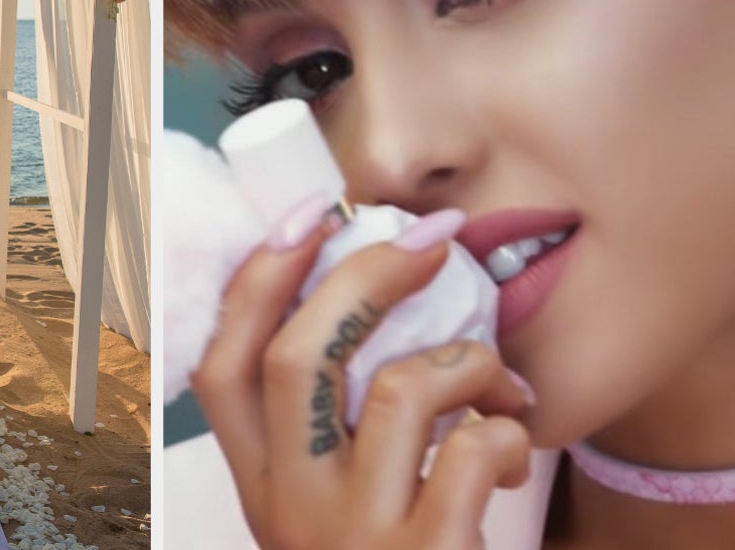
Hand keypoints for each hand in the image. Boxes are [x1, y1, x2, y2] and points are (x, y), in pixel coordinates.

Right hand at [191, 217, 533, 549]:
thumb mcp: (322, 509)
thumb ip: (321, 432)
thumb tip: (363, 304)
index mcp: (258, 485)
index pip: (221, 364)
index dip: (259, 280)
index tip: (310, 217)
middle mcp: (289, 509)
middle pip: (297, 356)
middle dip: (364, 275)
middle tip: (429, 239)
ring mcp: (354, 538)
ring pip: (395, 390)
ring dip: (464, 361)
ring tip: (499, 383)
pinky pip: (471, 452)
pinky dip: (507, 431)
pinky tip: (513, 451)